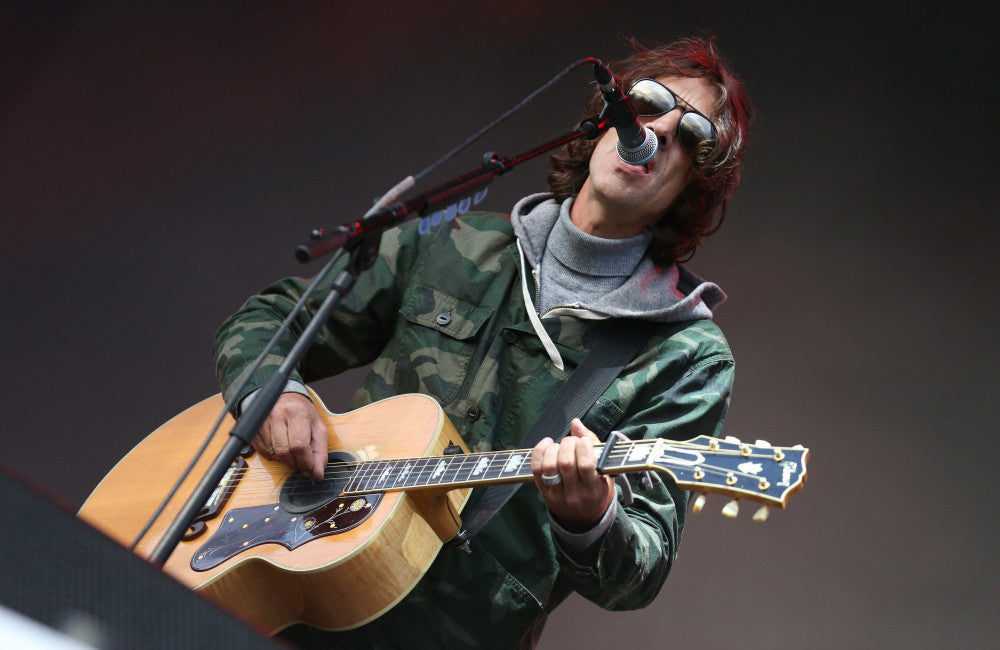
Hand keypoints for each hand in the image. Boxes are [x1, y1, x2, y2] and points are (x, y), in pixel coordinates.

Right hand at [252, 392, 328, 481]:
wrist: (284, 398)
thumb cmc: (302, 414)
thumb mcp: (318, 429)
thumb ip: (320, 452)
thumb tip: (317, 474)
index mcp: (296, 413)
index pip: (299, 445)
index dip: (305, 462)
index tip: (309, 470)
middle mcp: (277, 415)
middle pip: (284, 452)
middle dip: (294, 463)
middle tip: (301, 463)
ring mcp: (262, 422)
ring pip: (273, 453)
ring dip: (284, 460)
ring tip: (292, 453)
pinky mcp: (253, 429)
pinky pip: (263, 452)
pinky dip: (273, 456)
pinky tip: (280, 449)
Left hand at [531, 418, 614, 532]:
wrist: (584, 520)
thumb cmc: (598, 491)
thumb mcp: (606, 474)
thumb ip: (594, 446)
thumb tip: (575, 423)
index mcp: (594, 490)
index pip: (587, 466)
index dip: (584, 447)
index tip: (585, 441)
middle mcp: (574, 494)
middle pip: (566, 463)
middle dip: (568, 444)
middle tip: (573, 441)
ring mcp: (556, 495)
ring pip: (549, 466)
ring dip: (554, 448)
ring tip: (561, 445)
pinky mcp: (543, 492)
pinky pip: (536, 469)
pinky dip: (539, 452)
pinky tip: (547, 444)